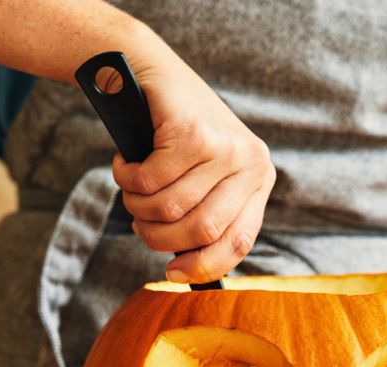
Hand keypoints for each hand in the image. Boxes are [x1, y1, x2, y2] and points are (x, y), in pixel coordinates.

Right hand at [109, 56, 275, 282]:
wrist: (151, 72)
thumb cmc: (175, 132)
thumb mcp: (203, 175)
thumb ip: (207, 214)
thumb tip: (186, 272)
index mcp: (260, 179)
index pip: (238, 242)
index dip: (203, 266)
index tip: (172, 273)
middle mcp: (251, 163)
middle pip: (200, 230)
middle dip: (158, 236)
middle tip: (139, 220)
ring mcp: (223, 147)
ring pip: (169, 208)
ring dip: (137, 206)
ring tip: (131, 189)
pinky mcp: (191, 133)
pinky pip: (149, 182)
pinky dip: (127, 179)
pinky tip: (126, 163)